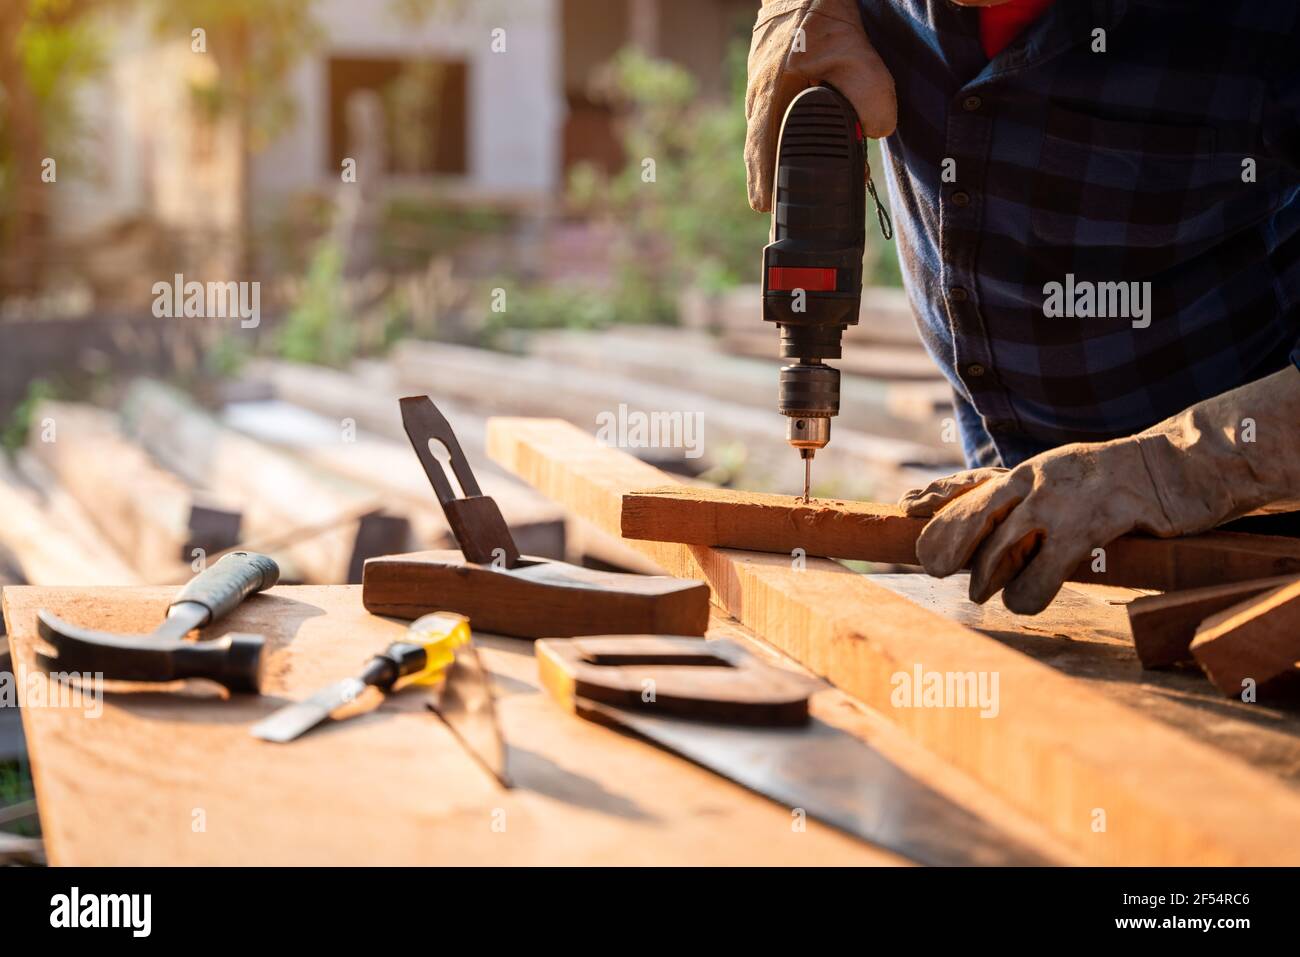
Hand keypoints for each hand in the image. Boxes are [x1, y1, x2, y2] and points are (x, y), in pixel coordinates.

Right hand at [745, 0, 896, 212]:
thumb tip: (876, 133)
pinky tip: (786, 142)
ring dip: (770, 156)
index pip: (761, 150)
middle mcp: (759, 93)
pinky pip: (766, 113)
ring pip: (761, 131)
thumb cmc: (824, 17)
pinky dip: (774, 134)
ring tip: (782, 182)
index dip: (763, 181)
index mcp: (773, 94)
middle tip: (773, 208)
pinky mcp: (765, 76)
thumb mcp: (857, 57)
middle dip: (765, 178)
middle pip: (757, 147)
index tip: (765, 208)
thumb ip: (871, 99)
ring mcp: (757, 84)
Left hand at [898, 367, 1299, 613]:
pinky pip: (1045, 570)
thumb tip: (978, 528)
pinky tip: (1028, 602)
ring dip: (989, 579)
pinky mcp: (1091, 524)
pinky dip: (1029, 593)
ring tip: (990, 594)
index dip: (937, 521)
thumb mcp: (1059, 481)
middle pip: (971, 520)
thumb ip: (1021, 500)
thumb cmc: (1114, 483)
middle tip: (941, 572)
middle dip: (949, 550)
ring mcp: (1060, 502)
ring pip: (1000, 550)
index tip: (914, 536)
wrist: (1178, 466)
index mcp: (1024, 473)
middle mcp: (1034, 482)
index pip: (965, 497)